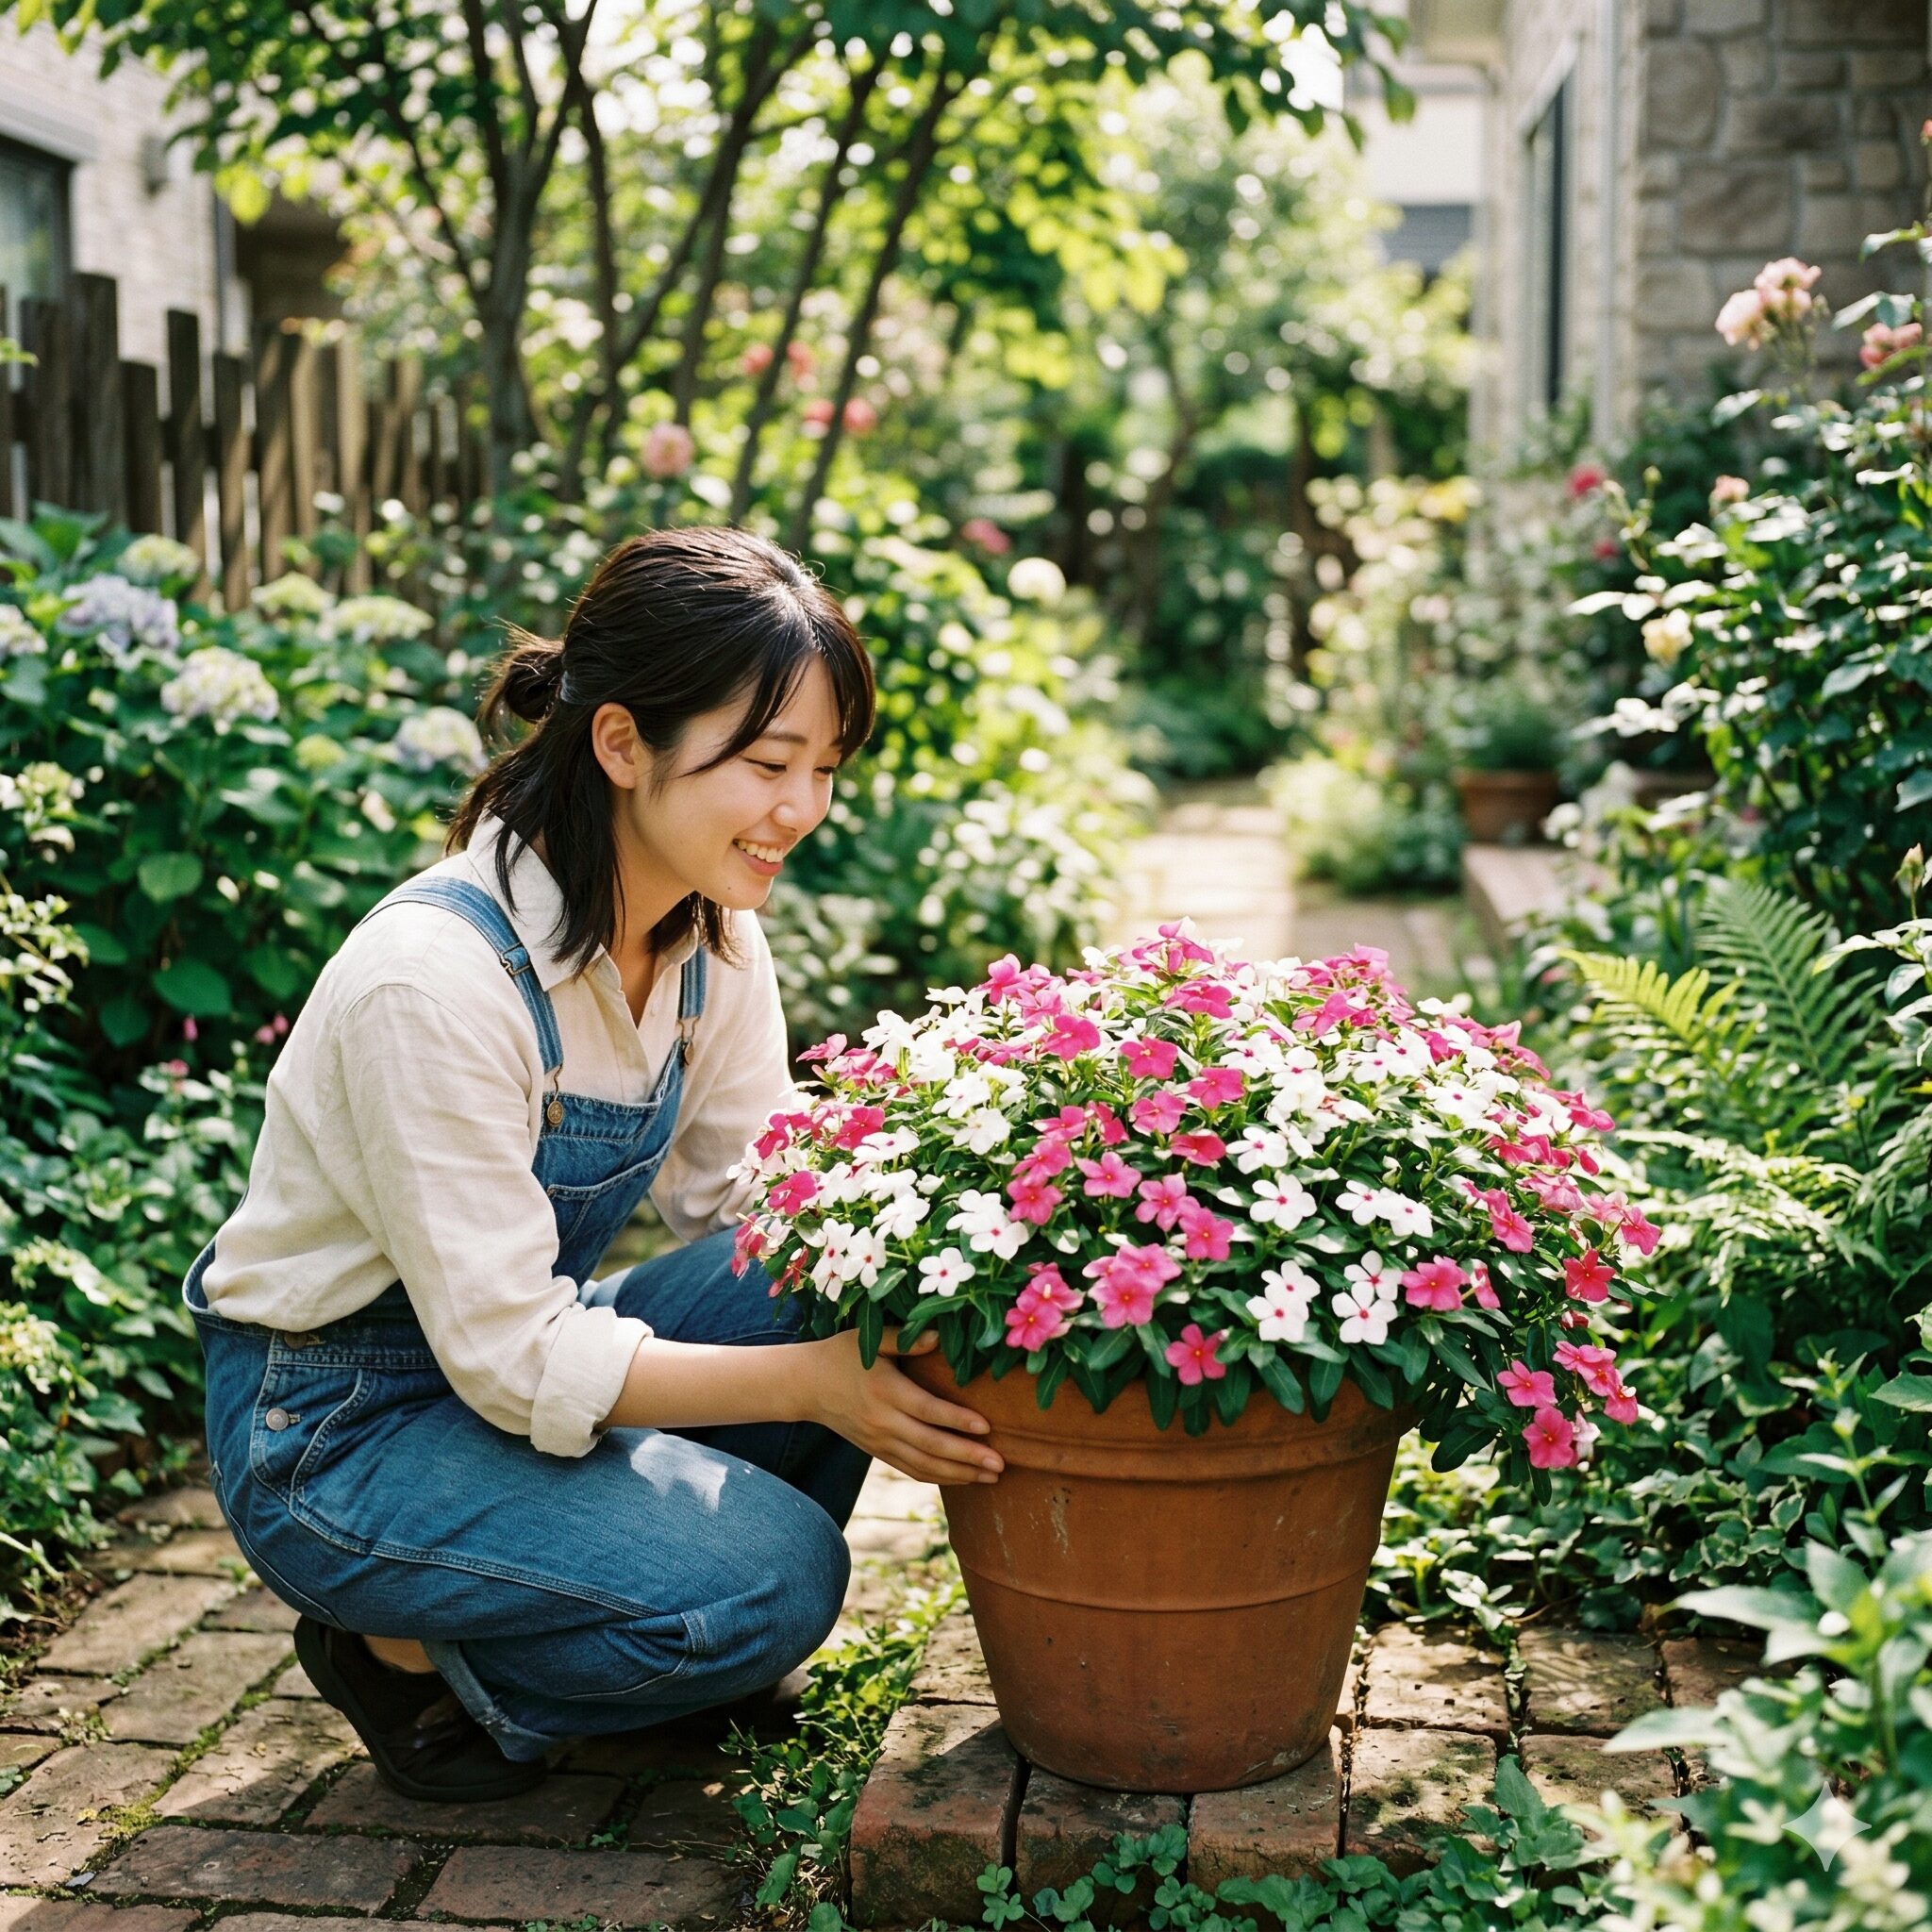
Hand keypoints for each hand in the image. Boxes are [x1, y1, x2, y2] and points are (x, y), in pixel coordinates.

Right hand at [803, 1328, 1003, 1485]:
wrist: (805, 1386)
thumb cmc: (840, 1355)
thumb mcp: (868, 1339)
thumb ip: (904, 1339)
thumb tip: (938, 1337)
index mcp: (885, 1390)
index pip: (927, 1410)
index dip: (957, 1420)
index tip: (987, 1427)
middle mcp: (883, 1421)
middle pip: (931, 1445)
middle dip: (967, 1457)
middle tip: (1000, 1464)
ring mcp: (880, 1442)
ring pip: (924, 1464)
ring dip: (959, 1474)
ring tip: (991, 1477)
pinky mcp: (878, 1452)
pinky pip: (911, 1469)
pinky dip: (938, 1477)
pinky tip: (964, 1479)